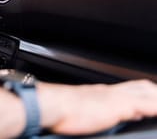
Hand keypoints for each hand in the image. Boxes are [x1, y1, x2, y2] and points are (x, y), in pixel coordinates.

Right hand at [39, 80, 156, 134]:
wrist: (53, 104)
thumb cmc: (58, 108)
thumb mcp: (78, 106)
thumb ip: (92, 108)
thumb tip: (94, 113)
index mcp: (101, 92)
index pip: (129, 87)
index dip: (144, 91)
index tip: (151, 94)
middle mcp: (111, 92)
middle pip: (142, 86)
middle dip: (153, 92)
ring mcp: (117, 98)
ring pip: (148, 93)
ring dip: (156, 96)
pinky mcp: (121, 106)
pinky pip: (148, 105)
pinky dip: (156, 106)